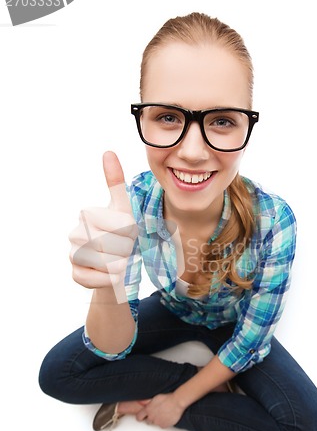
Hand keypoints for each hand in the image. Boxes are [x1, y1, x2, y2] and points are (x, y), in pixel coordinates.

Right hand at [69, 151, 137, 301]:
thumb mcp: (124, 209)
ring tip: (119, 260)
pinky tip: (110, 273)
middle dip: (126, 249)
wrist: (118, 264)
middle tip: (124, 248)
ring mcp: (72, 254)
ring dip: (120, 264)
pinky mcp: (75, 274)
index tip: (127, 232)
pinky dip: (110, 279)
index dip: (130, 232)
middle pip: (113, 244)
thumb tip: (108, 151)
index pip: (120, 225)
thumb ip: (116, 182)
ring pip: (107, 263)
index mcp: (87, 213)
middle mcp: (74, 232)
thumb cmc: (121, 234)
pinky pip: (98, 279)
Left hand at [136, 393, 185, 428]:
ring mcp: (157, 422)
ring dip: (157, 420)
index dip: (140, 417)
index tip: (142, 416)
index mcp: (148, 409)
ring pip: (155, 424)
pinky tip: (167, 417)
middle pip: (147, 421)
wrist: (177, 402)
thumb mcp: (155, 397)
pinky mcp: (164, 426)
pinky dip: (164, 423)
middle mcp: (151, 417)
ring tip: (163, 414)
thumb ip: (146, 401)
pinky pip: (162, 426)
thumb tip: (140, 402)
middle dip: (150, 418)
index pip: (139, 417)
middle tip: (156, 413)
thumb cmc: (167, 398)